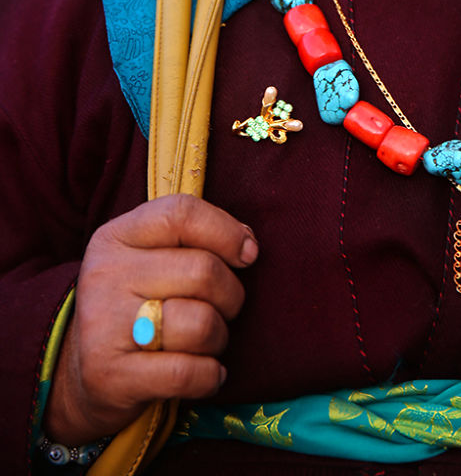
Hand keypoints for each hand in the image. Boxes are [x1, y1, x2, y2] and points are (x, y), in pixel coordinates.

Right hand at [44, 195, 258, 443]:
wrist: (79, 375)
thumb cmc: (136, 304)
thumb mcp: (150, 258)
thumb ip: (195, 240)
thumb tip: (249, 246)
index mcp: (116, 237)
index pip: (181, 214)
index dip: (226, 232)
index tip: (247, 254)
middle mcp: (105, 275)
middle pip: (203, 271)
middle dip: (231, 296)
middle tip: (223, 310)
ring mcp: (104, 326)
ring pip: (201, 324)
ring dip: (220, 338)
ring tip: (207, 342)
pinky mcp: (110, 377)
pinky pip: (188, 373)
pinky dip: (211, 376)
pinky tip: (208, 373)